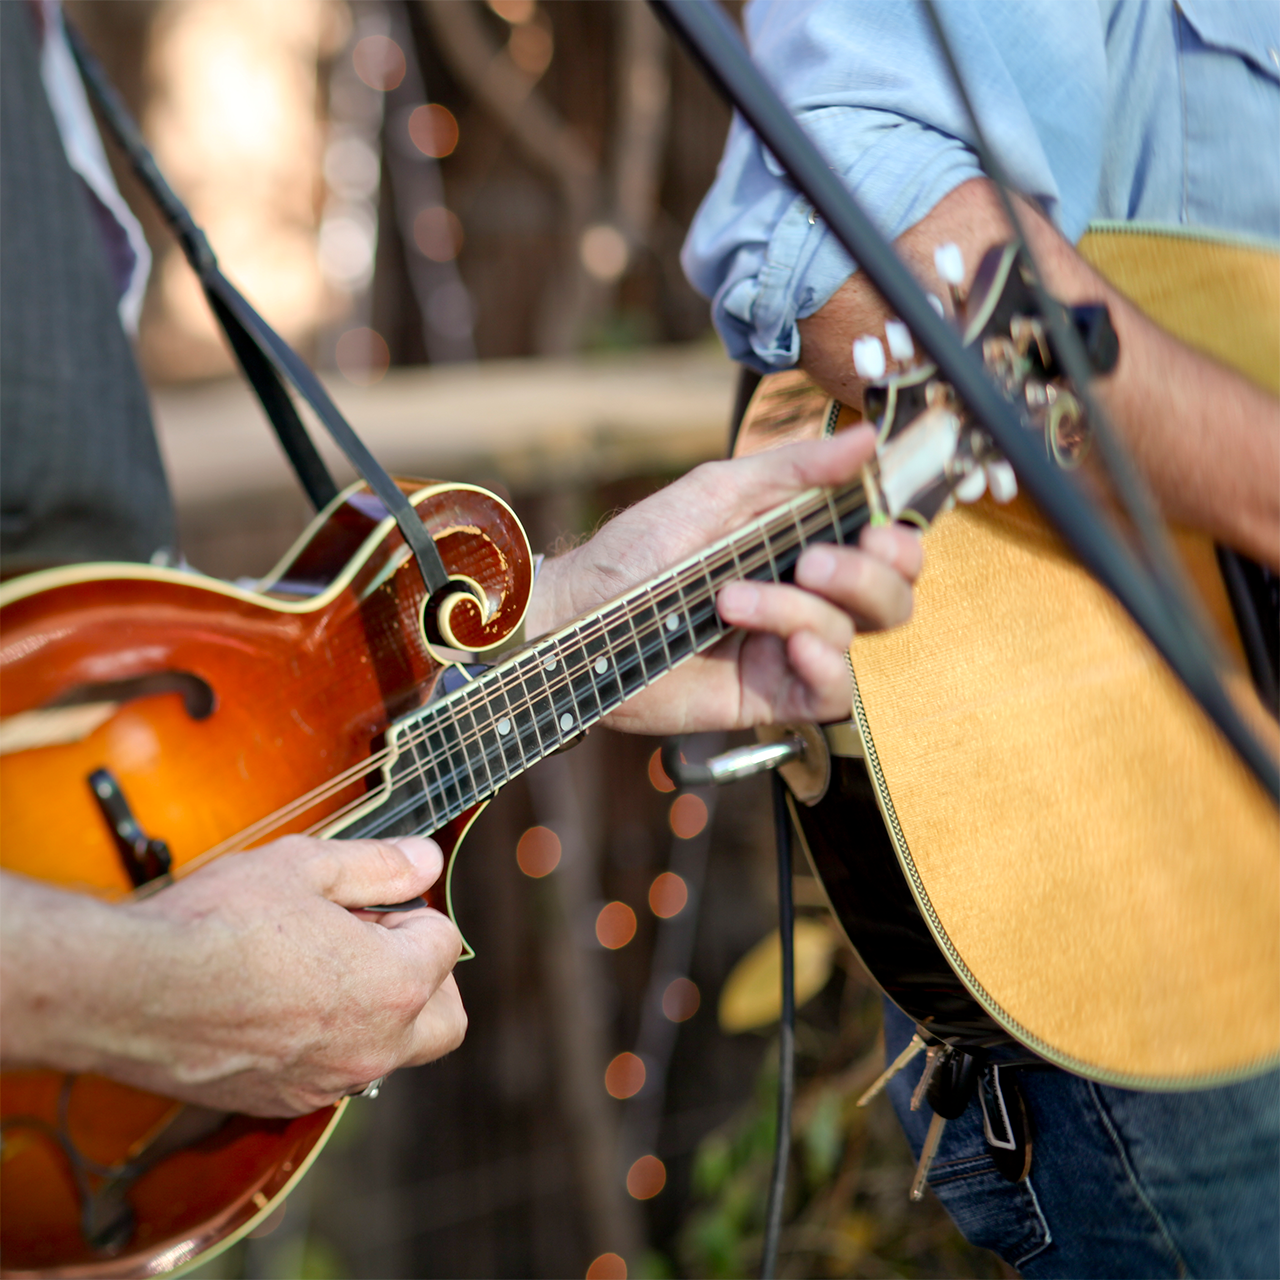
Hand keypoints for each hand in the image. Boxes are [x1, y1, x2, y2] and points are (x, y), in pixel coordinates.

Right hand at [0, 836, 464, 1116]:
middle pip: (446, 1019)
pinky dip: (330, 1040)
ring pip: (391, 1052)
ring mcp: (328, 1082)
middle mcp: (374, 1046)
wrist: (131, 990)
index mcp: (394, 984)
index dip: (407, 909)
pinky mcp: (282, 1101)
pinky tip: (281, 1001)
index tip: (364, 901)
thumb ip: (378, 865)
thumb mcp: (306, 865)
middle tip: (371, 940)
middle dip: (425, 977)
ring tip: (318, 966)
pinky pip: (335, 1073)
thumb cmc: (218, 921)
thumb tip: (427, 859)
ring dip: (377, 1010)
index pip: (445, 942)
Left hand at [525, 427, 921, 733]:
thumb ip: (793, 470)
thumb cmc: (636, 551)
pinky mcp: (769, 696)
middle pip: (889, 598)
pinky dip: (824, 666)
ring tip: (732, 598)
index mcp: (800, 544)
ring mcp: (788, 649)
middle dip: (864, 577)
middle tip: (810, 562)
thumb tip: (866, 439)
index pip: (884, 550)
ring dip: (800, 611)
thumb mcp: (714, 492)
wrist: (577, 617)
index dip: (899, 543)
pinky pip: (831, 692)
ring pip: (852, 637)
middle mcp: (804, 598)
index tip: (878, 529)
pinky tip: (794, 647)